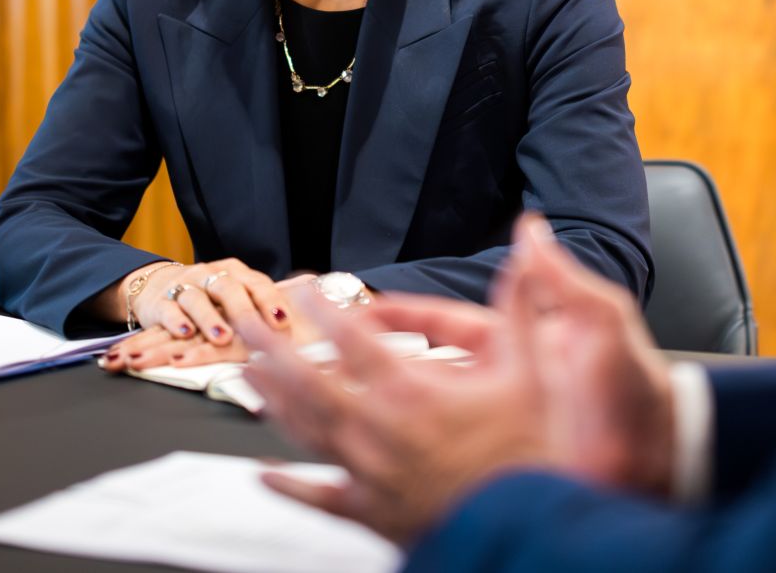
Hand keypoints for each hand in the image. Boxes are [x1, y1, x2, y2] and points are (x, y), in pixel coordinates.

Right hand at [99, 258, 305, 370]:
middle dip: (244, 310)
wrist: (156, 287)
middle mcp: (210, 275)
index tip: (284, 322)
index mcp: (235, 273)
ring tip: (223, 337)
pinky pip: (167, 310)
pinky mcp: (159, 303)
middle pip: (228, 287)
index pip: (257, 283)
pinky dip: (177, 322)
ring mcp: (184, 287)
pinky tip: (185, 333)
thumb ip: (270, 297)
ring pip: (196, 299)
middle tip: (257, 330)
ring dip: (210, 318)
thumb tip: (314, 289)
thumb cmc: (208, 297)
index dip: (271, 301)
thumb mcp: (238, 293)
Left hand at [241, 216, 677, 543]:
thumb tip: (527, 247)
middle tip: (244, 323)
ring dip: (273, 400)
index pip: (354, 339)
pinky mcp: (372, 512)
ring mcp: (370, 473)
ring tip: (249, 375)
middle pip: (310, 382)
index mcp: (413, 392)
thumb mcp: (531, 370)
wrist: (526, 529)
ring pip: (307, 432)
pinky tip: (264, 474)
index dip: (324, 308)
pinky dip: (289, 485)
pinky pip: (320, 497)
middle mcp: (380, 430)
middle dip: (272, 347)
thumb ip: (521, 305)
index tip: (304, 288)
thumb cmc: (530, 455)